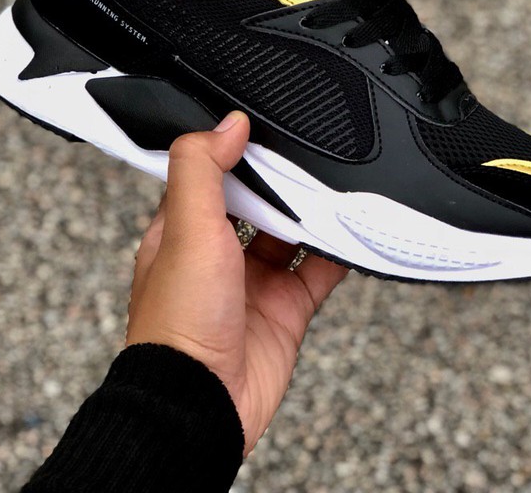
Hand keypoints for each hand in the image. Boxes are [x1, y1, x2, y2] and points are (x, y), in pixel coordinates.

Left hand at [126, 111, 347, 453]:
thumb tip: (229, 123)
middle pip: (256, 201)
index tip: (263, 125)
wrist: (200, 407)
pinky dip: (338, 252)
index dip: (234, 151)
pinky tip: (353, 231)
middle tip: (309, 150)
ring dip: (311, 212)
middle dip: (281, 180)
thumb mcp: (185, 229)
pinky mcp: (284, 311)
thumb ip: (201, 169)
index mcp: (180, 231)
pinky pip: (318, 272)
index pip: (209, 175)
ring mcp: (252, 284)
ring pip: (290, 233)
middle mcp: (216, 255)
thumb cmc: (177, 324)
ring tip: (336, 182)